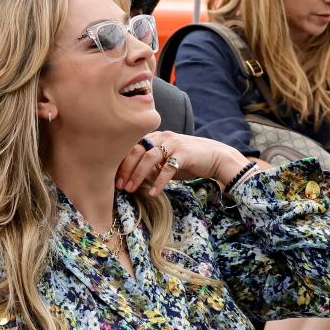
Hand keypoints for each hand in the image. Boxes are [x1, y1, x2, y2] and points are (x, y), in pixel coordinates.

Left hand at [115, 131, 250, 196]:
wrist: (215, 157)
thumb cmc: (188, 160)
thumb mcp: (166, 161)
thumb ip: (150, 165)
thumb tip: (130, 178)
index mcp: (155, 136)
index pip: (132, 146)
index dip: (122, 162)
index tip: (114, 178)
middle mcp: (163, 137)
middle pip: (138, 150)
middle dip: (126, 169)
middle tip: (120, 185)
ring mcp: (174, 144)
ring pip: (149, 158)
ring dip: (138, 175)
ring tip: (131, 189)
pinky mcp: (185, 154)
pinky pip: (168, 168)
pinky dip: (159, 182)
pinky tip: (153, 193)